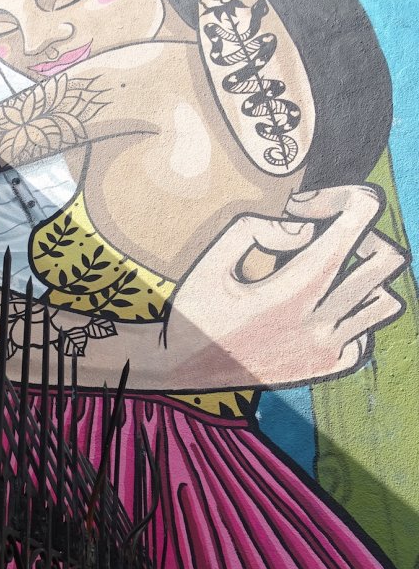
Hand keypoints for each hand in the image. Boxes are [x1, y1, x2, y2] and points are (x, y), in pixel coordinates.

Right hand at [165, 184, 408, 387]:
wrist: (181, 369)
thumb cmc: (194, 309)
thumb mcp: (212, 258)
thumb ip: (257, 228)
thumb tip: (305, 228)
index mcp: (292, 290)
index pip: (356, 225)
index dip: (347, 198)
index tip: (314, 204)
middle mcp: (318, 323)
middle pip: (386, 260)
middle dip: (364, 236)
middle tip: (327, 237)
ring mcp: (326, 350)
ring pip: (386, 301)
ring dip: (365, 279)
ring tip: (329, 274)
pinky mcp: (327, 368)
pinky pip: (367, 334)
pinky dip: (353, 316)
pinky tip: (318, 310)